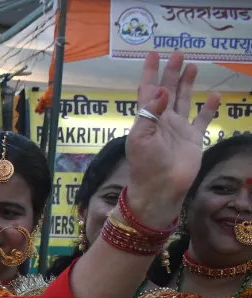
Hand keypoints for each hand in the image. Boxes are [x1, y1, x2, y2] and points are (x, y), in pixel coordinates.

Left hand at [125, 52, 219, 228]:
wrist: (160, 188)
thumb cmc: (145, 164)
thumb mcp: (140, 137)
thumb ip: (149, 113)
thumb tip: (160, 90)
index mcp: (147, 118)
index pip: (147, 90)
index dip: (149, 73)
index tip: (152, 54)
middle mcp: (163, 120)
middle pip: (168, 90)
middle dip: (172, 72)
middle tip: (178, 54)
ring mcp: (179, 128)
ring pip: (184, 100)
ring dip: (187, 84)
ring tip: (192, 67)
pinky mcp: (193, 138)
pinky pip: (203, 119)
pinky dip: (209, 107)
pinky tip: (214, 95)